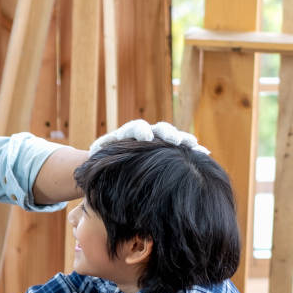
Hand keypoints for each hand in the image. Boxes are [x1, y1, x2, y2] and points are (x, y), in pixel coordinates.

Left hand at [89, 118, 209, 154]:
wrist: (111, 165)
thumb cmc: (101, 165)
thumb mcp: (96, 161)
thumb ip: (94, 158)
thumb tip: (87, 159)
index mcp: (126, 134)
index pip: (135, 127)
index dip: (140, 131)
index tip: (146, 138)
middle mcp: (145, 133)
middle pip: (159, 128)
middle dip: (168, 133)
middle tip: (175, 141)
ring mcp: (157, 139)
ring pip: (173, 135)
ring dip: (184, 140)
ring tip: (195, 146)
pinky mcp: (166, 147)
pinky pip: (181, 146)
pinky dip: (192, 148)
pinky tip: (205, 153)